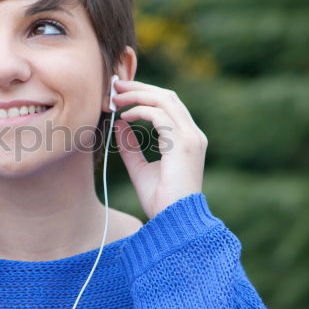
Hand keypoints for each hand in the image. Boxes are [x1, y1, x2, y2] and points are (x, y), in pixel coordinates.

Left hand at [111, 78, 206, 219]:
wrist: (175, 222)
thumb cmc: (161, 201)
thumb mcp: (139, 169)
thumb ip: (130, 146)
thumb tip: (119, 124)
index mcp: (187, 139)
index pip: (168, 105)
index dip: (144, 94)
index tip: (120, 94)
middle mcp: (193, 134)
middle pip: (167, 96)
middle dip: (140, 88)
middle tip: (115, 85)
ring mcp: (191, 138)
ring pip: (165, 100)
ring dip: (138, 95)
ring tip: (116, 97)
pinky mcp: (184, 144)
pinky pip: (160, 116)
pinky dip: (140, 111)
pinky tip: (124, 116)